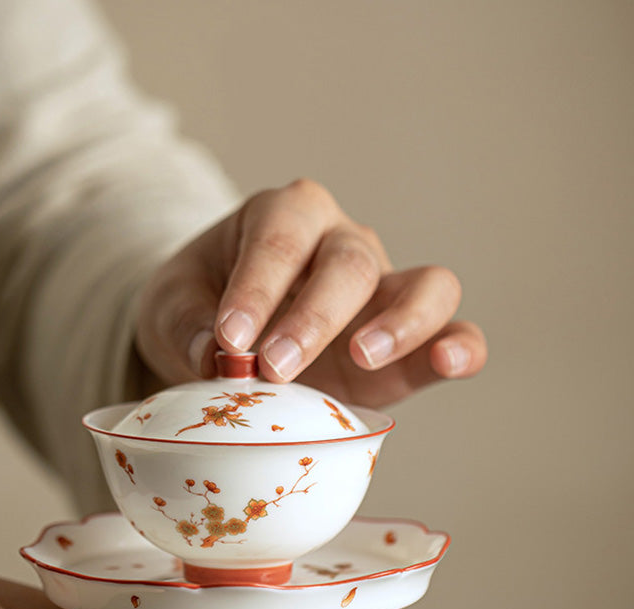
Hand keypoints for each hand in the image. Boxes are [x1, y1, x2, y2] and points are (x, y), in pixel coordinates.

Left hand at [136, 178, 486, 404]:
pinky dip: (460, 347)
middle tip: (273, 367)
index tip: (229, 340)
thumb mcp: (174, 304)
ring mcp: (385, 289)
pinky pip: (454, 333)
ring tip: (363, 357)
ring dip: (402, 323)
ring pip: (426, 286)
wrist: (233, 336)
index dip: (257, 288)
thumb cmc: (204, 306)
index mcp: (284, 215)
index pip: (280, 239)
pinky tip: (449, 360)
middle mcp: (344, 243)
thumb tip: (215, 357)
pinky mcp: (409, 341)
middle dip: (313, 317)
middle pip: (349, 264)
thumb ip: (187, 324)